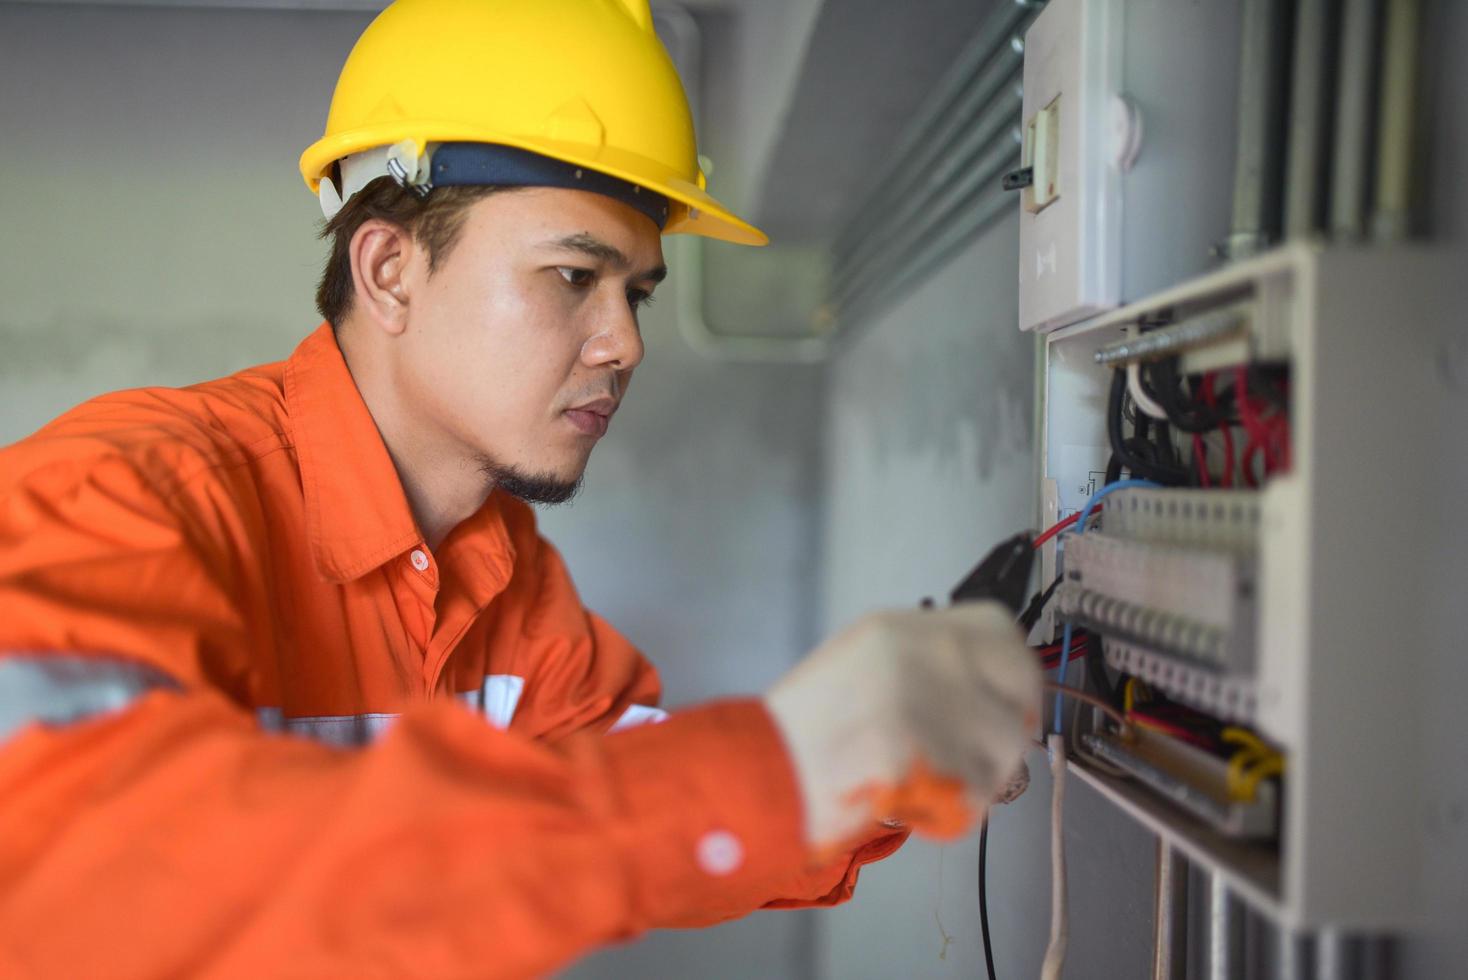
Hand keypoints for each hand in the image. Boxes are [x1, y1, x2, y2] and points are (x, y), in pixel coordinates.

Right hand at [763, 602, 1040, 848]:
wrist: (760, 773)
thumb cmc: (802, 731)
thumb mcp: (862, 662)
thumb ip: (923, 663)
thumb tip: (981, 688)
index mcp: (905, 626)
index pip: (1004, 633)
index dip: (1010, 675)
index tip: (1001, 702)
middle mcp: (928, 653)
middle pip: (1019, 692)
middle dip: (1005, 730)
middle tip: (974, 757)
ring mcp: (934, 702)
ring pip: (1003, 752)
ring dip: (976, 778)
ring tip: (923, 782)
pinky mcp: (932, 756)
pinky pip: (977, 796)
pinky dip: (952, 811)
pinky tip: (911, 802)